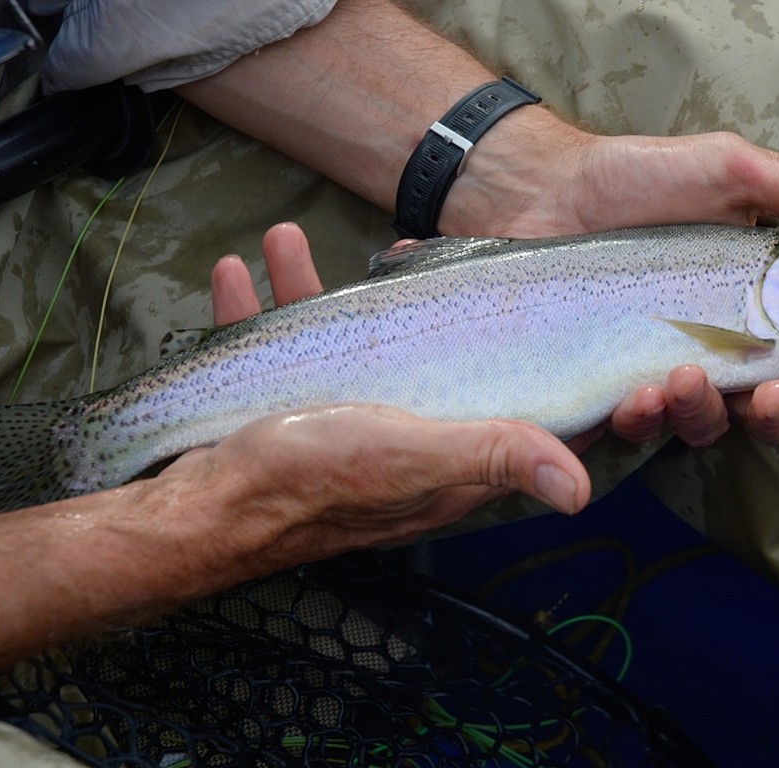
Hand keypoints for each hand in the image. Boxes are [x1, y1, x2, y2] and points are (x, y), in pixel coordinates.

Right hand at [197, 222, 589, 563]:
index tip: (562, 316)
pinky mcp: (285, 419)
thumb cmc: (310, 482)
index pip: (518, 420)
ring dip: (316, 292)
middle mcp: (403, 445)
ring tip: (289, 241)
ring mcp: (340, 429)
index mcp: (448, 462)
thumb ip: (490, 452)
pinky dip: (261, 313)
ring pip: (343, 346)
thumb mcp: (410, 455)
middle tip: (401, 249)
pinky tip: (238, 274)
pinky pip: (281, 354)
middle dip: (415, 303)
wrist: (196, 515)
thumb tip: (581, 490)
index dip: (546, 376)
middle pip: (427, 364)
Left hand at [443, 120, 778, 444]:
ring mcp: (668, 371)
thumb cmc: (638, 182)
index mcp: (764, 308)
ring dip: (710, 415)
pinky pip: (637, 423)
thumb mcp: (724, 173)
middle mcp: (723, 348)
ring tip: (690, 378)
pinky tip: (641, 394)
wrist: (546, 194)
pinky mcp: (613, 385)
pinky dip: (645, 418)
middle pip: (772, 411)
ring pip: (708, 425)